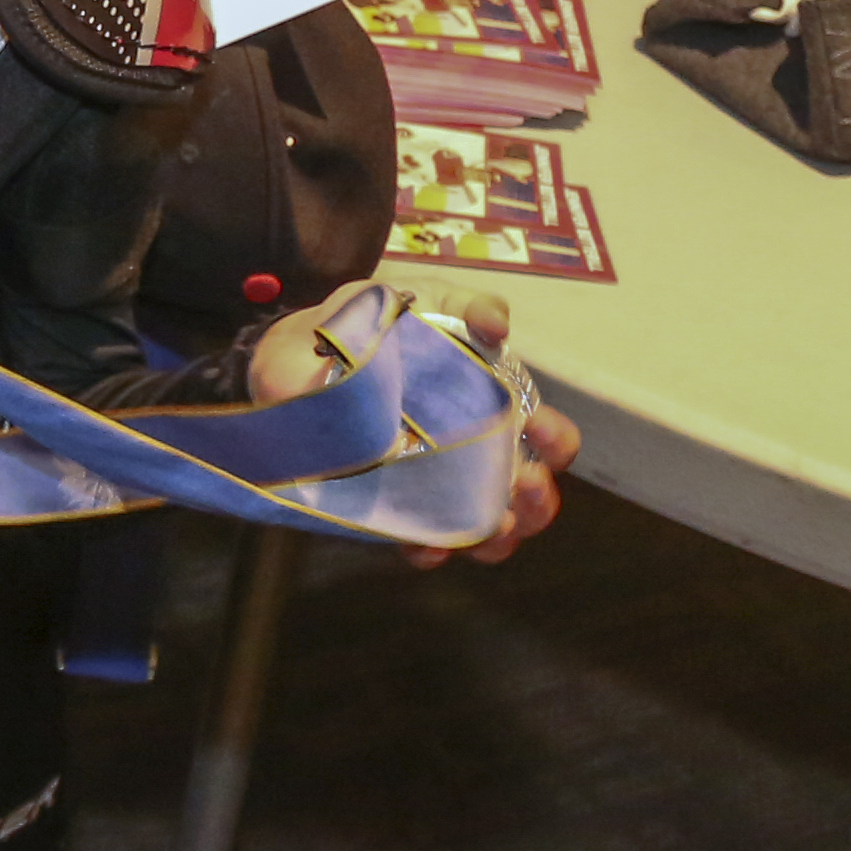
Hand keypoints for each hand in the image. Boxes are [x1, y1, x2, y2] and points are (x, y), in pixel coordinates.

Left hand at [240, 287, 578, 567]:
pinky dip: (430, 549)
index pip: (546, 439)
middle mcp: (474, 455)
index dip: (556, 440)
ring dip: (497, 532)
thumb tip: (497, 324)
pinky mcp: (393, 506)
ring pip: (487, 527)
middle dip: (536, 499)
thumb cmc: (367, 328)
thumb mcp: (415, 301)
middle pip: (528, 494)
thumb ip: (461, 306)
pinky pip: (420, 542)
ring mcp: (436, 486)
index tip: (538, 426)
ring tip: (491, 523)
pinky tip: (426, 546)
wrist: (294, 352)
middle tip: (522, 482)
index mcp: (490, 409)